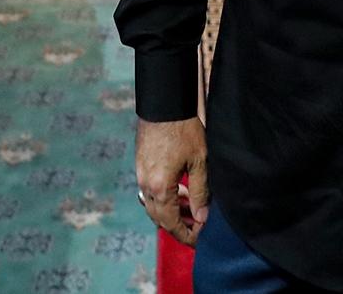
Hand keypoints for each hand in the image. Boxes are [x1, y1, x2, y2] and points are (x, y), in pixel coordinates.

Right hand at [136, 117, 208, 245]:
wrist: (164, 104)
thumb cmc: (184, 130)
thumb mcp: (199, 162)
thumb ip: (200, 192)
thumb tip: (202, 216)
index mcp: (160, 187)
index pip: (171, 223)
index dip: (186, 234)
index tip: (200, 238)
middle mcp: (146, 184)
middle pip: (159, 218)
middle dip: (178, 226)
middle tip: (197, 226)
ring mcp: (141, 175)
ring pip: (154, 205)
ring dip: (172, 211)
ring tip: (192, 207)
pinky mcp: (141, 165)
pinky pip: (151, 191)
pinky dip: (165, 197)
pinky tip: (180, 190)